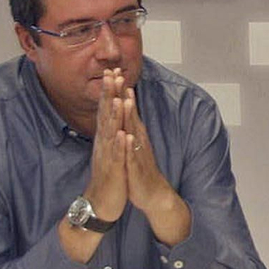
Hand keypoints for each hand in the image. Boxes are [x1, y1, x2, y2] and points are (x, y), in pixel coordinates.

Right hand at [82, 68, 130, 220]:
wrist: (102, 203)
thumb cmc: (109, 176)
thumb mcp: (109, 150)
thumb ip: (109, 132)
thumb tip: (111, 116)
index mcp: (105, 138)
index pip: (107, 110)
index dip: (110, 91)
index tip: (113, 72)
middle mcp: (104, 143)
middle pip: (106, 115)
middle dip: (109, 95)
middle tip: (111, 74)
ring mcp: (107, 156)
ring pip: (110, 133)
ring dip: (113, 116)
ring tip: (117, 99)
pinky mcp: (113, 170)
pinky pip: (116, 156)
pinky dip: (119, 145)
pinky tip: (122, 134)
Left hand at [115, 78, 191, 243]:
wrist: (153, 195)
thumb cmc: (140, 170)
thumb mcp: (133, 147)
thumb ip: (130, 129)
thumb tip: (125, 113)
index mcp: (135, 135)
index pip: (128, 110)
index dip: (121, 92)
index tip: (115, 73)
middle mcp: (138, 141)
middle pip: (131, 115)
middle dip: (126, 96)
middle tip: (120, 76)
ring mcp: (139, 153)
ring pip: (134, 131)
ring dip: (131, 116)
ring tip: (127, 100)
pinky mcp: (137, 169)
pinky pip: (133, 156)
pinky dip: (130, 146)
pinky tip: (127, 136)